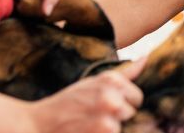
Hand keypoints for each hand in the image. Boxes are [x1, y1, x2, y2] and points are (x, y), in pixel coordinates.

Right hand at [26, 58, 146, 132]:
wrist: (36, 125)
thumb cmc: (67, 105)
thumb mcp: (93, 83)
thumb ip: (125, 74)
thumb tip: (146, 57)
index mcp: (111, 79)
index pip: (137, 98)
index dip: (122, 106)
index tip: (101, 108)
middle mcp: (113, 93)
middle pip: (132, 113)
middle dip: (116, 118)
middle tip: (92, 117)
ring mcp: (110, 112)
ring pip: (124, 126)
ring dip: (109, 130)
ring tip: (89, 126)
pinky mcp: (107, 129)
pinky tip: (87, 131)